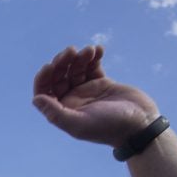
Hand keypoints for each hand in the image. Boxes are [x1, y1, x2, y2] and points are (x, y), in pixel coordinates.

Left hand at [32, 45, 158, 147]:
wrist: (141, 125)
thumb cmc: (110, 127)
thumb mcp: (80, 123)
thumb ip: (56, 113)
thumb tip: (35, 99)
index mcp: (63, 111)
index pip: (44, 91)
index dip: (43, 77)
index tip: (50, 66)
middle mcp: (72, 100)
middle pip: (58, 76)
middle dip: (62, 62)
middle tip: (71, 51)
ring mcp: (87, 90)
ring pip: (75, 68)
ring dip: (79, 57)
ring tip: (89, 50)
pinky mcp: (102, 83)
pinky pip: (92, 66)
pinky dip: (93, 57)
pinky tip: (98, 49)